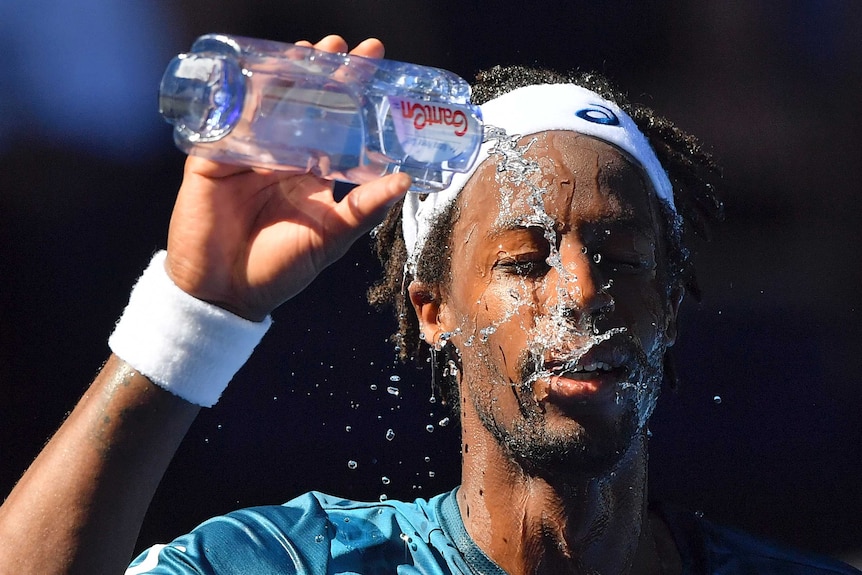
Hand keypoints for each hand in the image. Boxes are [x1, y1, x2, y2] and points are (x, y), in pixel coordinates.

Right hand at [164, 36, 410, 320]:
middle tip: (341, 47)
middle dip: (321, 73)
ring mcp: (246, 155)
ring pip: (266, 104)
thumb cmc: (280, 270)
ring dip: (285, 75)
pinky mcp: (212, 158)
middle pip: (302, 104)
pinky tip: (259, 76)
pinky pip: (227, 121)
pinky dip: (241, 98)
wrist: (226, 293)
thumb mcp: (331, 239)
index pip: (335, 124)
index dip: (352, 94)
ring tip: (309, 51)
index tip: (372, 64)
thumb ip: (365, 209)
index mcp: (311, 174)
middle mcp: (281, 158)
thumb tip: (404, 181)